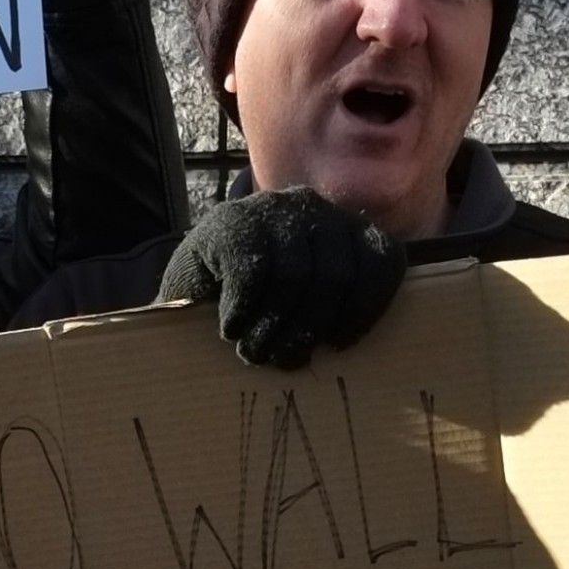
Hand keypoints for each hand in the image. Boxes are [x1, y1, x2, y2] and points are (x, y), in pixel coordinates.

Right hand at [160, 190, 410, 370]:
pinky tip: (231, 328)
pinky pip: (251, 275)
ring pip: (294, 278)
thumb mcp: (303, 304)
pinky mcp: (230, 221)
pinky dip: (242, 312)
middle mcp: (314, 208)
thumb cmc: (256, 304)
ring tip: (255, 352)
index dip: (366, 308)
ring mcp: (271, 209)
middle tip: (284, 359)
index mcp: (345, 229)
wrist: (186, 284)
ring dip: (272, 328)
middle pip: (336, 276)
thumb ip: (333, 310)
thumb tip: (340, 348)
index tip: (338, 344)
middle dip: (310, 329)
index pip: (382, 259)